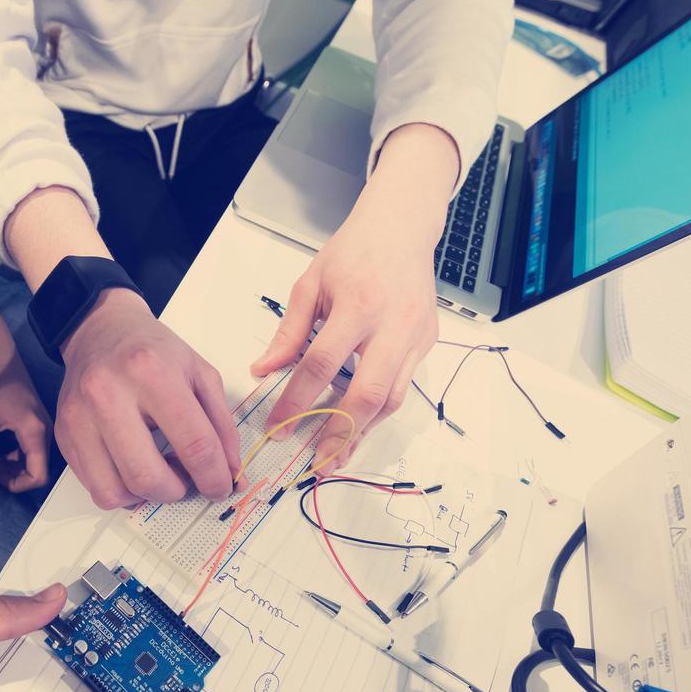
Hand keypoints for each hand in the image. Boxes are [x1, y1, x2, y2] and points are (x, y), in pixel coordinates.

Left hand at [0, 336, 51, 493]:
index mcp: (36, 431)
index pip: (38, 476)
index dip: (15, 484)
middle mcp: (46, 430)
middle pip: (38, 470)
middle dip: (12, 475)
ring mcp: (44, 425)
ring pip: (35, 460)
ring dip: (12, 465)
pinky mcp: (38, 421)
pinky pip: (32, 449)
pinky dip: (15, 455)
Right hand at [56, 289, 239, 508]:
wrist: (100, 329)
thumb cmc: (152, 351)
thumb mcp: (200, 374)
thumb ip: (221, 426)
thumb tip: (231, 475)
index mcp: (151, 373)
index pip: (194, 444)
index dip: (214, 477)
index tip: (220, 487)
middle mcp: (108, 394)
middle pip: (148, 477)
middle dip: (176, 492)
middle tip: (186, 480)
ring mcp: (79, 417)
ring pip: (115, 492)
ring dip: (146, 496)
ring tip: (159, 473)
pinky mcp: (64, 434)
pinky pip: (95, 488)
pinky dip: (121, 490)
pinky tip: (133, 467)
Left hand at [251, 124, 457, 470]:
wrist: (401, 228)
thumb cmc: (352, 254)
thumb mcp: (310, 285)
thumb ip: (288, 333)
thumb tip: (263, 371)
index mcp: (357, 304)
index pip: (321, 365)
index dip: (297, 401)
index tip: (277, 427)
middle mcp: (392, 324)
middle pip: (367, 393)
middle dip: (339, 433)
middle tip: (316, 463)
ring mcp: (416, 336)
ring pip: (391, 399)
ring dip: (362, 432)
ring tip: (335, 455)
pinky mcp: (428, 343)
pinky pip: (402, 388)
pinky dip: (378, 413)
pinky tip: (356, 427)